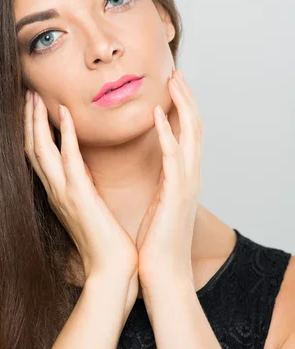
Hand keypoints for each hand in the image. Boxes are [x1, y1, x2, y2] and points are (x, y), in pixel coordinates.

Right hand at [24, 90, 138, 289]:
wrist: (111, 270)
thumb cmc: (104, 242)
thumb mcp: (89, 209)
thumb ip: (83, 189)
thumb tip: (85, 172)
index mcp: (58, 193)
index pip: (38, 156)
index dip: (32, 130)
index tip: (32, 107)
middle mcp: (55, 191)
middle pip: (31, 149)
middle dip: (27, 120)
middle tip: (26, 93)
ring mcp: (64, 193)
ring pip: (41, 150)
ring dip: (37, 121)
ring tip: (34, 96)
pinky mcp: (79, 196)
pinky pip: (69, 159)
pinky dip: (66, 134)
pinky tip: (65, 113)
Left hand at [135, 70, 202, 286]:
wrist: (162, 275)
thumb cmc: (155, 242)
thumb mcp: (159, 203)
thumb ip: (161, 182)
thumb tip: (154, 170)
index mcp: (183, 177)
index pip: (187, 133)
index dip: (182, 107)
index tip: (171, 85)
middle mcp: (190, 176)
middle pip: (194, 126)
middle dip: (186, 97)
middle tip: (176, 72)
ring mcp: (186, 185)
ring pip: (191, 135)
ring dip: (183, 105)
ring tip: (173, 80)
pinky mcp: (176, 196)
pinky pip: (174, 159)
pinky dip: (168, 135)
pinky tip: (159, 116)